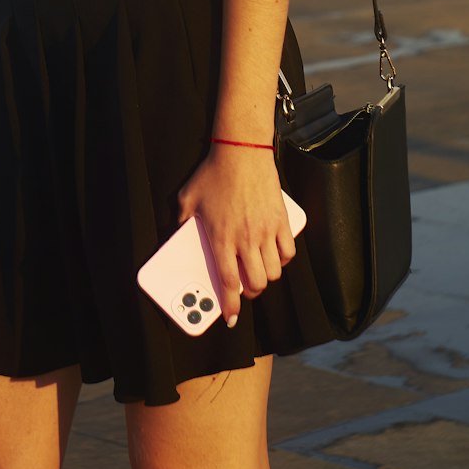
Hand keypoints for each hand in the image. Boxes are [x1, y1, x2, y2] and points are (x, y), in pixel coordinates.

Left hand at [177, 145, 296, 326]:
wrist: (241, 151)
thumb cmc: (213, 173)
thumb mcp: (188, 198)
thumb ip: (182, 221)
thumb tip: (180, 236)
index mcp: (221, 237)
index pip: (227, 282)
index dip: (230, 306)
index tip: (231, 318)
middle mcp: (246, 238)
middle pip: (256, 283)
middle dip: (251, 293)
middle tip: (245, 289)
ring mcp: (266, 230)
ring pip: (274, 271)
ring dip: (266, 277)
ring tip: (258, 271)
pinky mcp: (281, 220)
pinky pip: (288, 252)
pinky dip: (282, 260)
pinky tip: (274, 256)